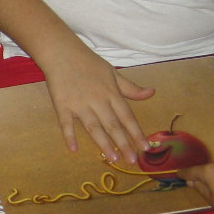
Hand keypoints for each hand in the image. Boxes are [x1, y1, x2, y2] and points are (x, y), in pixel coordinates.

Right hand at [39, 46, 153, 161]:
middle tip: (132, 161)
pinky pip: (66, 123)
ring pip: (94, 127)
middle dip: (123, 144)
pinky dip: (69, 136)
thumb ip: (130, 88)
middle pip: (113, 125)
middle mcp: (98, 101)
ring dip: (103, 143)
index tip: (145, 148)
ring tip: (112, 158)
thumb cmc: (88, 63)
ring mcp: (79, 104)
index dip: (136, 133)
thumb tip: (151, 93)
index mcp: (111, 93)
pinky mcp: (62, 105)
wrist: (62, 52)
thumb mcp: (113, 73)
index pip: (127, 117)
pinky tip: (73, 149)